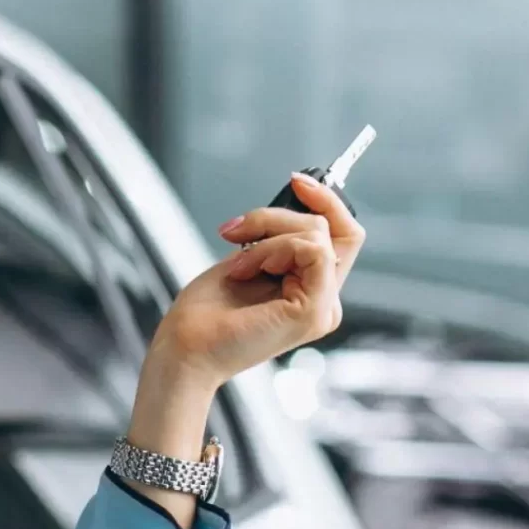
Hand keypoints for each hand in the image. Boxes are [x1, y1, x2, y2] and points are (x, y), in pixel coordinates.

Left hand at [147, 173, 366, 386]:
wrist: (185, 347)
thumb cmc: (206, 312)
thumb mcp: (249, 259)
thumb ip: (280, 238)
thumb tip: (298, 197)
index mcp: (313, 292)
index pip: (344, 237)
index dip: (327, 202)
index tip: (298, 180)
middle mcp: (325, 302)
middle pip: (340, 230)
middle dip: (284, 214)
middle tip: (242, 227)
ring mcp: (323, 309)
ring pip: (317, 235)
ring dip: (267, 237)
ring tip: (238, 264)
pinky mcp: (314, 312)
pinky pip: (310, 250)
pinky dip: (272, 249)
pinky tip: (247, 269)